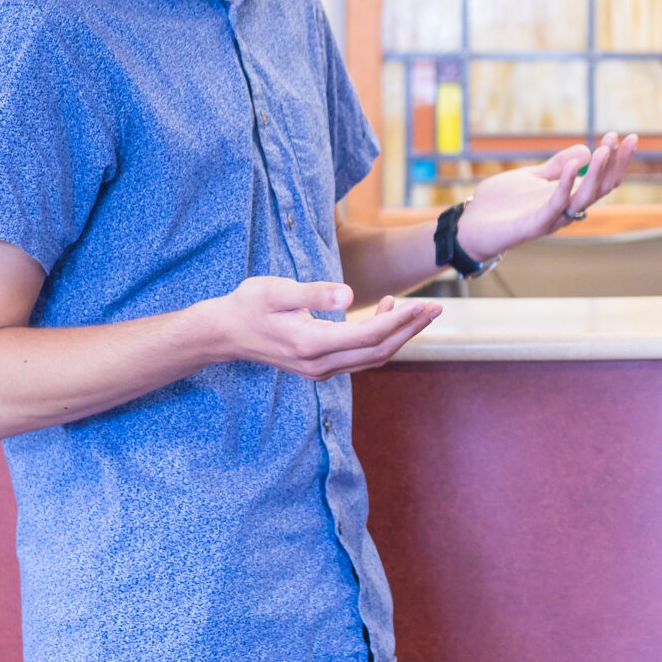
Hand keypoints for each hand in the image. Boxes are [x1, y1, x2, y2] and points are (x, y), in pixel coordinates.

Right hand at [209, 276, 441, 378]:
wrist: (226, 333)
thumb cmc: (249, 304)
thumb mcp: (276, 291)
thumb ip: (313, 293)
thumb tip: (349, 294)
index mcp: (311, 344)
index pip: (369, 336)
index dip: (399, 321)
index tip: (422, 304)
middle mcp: (319, 364)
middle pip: (379, 352)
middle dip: (410, 330)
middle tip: (436, 307)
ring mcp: (321, 370)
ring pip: (372, 358)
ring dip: (399, 336)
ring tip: (420, 310)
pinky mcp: (321, 367)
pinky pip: (360, 357)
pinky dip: (380, 338)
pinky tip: (386, 312)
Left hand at [455, 132, 639, 262]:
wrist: (470, 226)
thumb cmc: (500, 204)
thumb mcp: (531, 177)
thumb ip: (556, 167)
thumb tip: (585, 149)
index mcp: (566, 197)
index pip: (600, 180)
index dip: (614, 160)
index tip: (623, 136)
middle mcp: (564, 209)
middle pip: (600, 189)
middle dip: (614, 164)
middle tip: (625, 139)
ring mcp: (550, 219)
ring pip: (584, 198)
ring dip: (597, 173)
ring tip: (604, 150)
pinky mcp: (532, 226)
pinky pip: (554, 206)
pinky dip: (566, 186)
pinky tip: (573, 165)